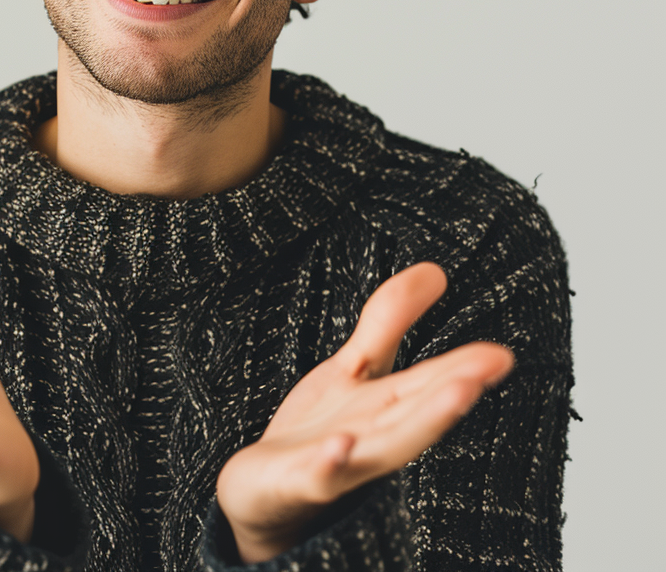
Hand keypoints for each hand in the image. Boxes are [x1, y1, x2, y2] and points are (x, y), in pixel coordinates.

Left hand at [215, 263, 513, 563]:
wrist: (262, 493)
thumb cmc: (318, 433)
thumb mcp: (355, 367)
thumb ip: (390, 321)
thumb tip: (435, 271)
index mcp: (388, 411)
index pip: (430, 386)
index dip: (464, 369)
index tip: (502, 355)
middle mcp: (372, 440)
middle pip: (415, 417)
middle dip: (450, 396)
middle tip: (485, 372)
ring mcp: (339, 465)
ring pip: (383, 449)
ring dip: (416, 428)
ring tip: (451, 399)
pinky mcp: (299, 482)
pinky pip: (319, 476)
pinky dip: (332, 464)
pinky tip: (340, 448)